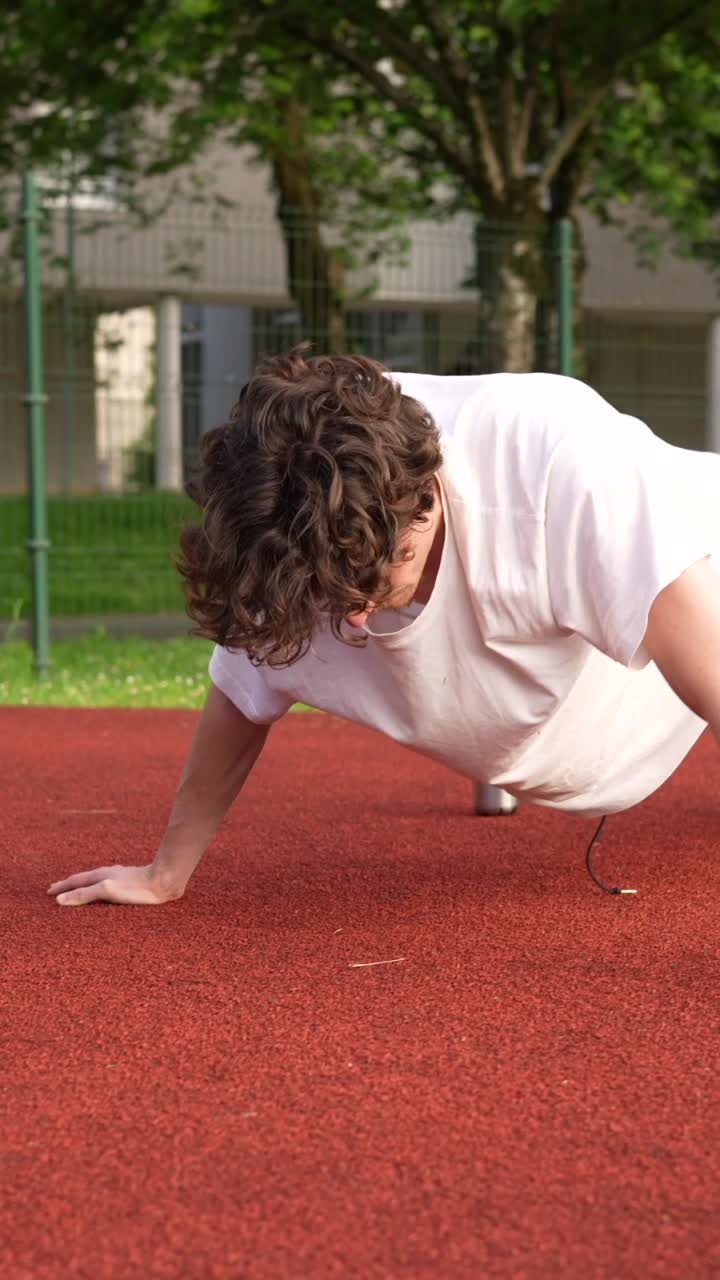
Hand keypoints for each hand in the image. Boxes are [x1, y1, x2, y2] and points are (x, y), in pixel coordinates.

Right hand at [47, 864, 185, 906]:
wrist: (163, 881)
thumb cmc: (136, 888)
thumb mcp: (107, 891)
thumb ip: (84, 894)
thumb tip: (60, 899)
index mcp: (100, 875)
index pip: (76, 881)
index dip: (62, 887)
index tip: (49, 892)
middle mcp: (108, 874)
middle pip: (84, 879)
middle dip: (70, 885)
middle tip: (57, 888)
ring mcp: (119, 878)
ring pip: (95, 881)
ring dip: (83, 886)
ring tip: (77, 890)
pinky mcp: (130, 884)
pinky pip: (106, 885)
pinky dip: (97, 889)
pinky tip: (106, 891)